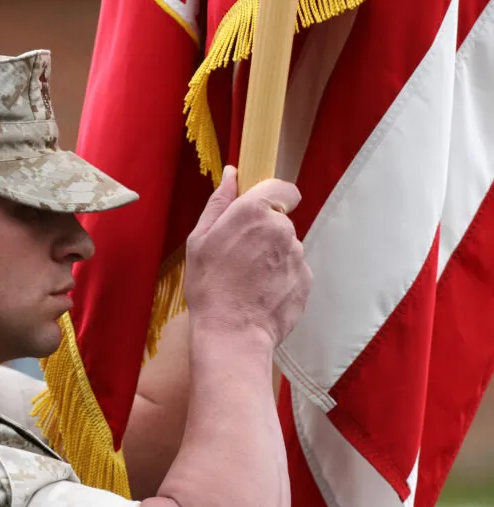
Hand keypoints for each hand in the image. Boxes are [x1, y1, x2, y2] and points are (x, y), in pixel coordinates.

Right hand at [185, 166, 311, 346]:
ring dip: (272, 256)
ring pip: (287, 246)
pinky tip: (261, 293)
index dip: (271, 198)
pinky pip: (293, 269)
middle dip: (264, 233)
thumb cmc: (209, 286)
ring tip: (249, 280)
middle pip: (280, 220)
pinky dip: (280, 277)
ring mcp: (297, 255)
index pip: (281, 188)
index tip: (256, 213)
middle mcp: (282, 229)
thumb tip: (232, 173)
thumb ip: (219, 202)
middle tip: (239, 257)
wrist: (233, 333)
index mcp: (253, 212)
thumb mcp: (199, 240)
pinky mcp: (306, 279)